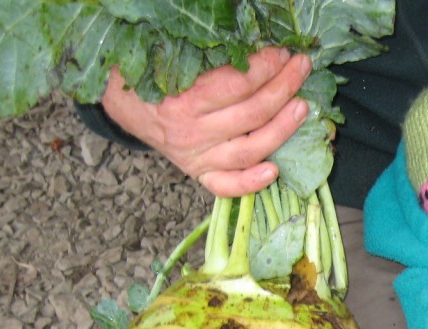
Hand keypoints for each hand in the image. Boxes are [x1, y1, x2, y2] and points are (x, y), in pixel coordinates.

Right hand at [101, 47, 312, 196]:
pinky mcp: (201, 174)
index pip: (236, 84)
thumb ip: (209, 56)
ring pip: (249, 149)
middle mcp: (191, 132)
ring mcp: (198, 157)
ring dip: (282, 129)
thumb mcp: (173, 58)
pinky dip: (251, 182)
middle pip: (251, 114)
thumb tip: (253, 43)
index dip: (265, 67)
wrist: (125, 105)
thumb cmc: (152, 76)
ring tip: (302, 107)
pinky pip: (227, 186)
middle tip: (301, 69)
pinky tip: (275, 170)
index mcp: (183, 100)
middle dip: (283, 88)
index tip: (282, 53)